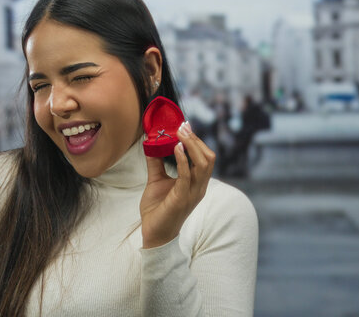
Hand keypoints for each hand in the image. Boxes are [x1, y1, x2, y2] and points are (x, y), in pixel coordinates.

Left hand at [140, 121, 215, 248]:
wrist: (153, 233)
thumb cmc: (157, 209)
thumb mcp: (156, 181)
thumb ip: (156, 163)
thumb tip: (150, 144)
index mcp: (196, 183)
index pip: (205, 157)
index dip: (196, 140)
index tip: (185, 125)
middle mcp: (199, 187)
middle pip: (208, 158)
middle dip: (196, 140)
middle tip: (183, 126)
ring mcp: (193, 193)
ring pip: (203, 164)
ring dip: (192, 146)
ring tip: (180, 133)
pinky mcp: (182, 198)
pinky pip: (187, 175)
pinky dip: (183, 159)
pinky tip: (175, 148)